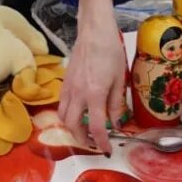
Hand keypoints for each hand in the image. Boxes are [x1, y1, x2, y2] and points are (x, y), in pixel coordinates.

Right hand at [58, 0, 127, 154]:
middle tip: (94, 143)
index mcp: (94, 94)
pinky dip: (67, 115)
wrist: (94, 31)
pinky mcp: (64, 82)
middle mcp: (77, 94)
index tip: (107, 150)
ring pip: (63, 117)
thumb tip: (117, 124)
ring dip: (72, 129)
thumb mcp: (120, 78)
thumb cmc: (110, 51)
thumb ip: (116, 103)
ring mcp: (68, 88)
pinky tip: (78, 113)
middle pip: (73, 126)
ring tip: (84, 130)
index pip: (97, 127)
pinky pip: (61, 105)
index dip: (102, 143)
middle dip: (83, 140)